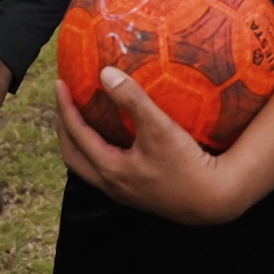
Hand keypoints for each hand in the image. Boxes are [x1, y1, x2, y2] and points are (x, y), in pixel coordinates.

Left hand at [53, 68, 233, 224]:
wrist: (214, 200)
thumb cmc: (187, 164)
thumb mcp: (159, 127)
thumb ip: (132, 99)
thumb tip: (105, 73)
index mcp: (110, 168)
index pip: (75, 133)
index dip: (65, 107)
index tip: (60, 84)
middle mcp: (111, 184)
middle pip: (71, 154)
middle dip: (64, 127)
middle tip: (65, 102)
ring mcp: (122, 192)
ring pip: (86, 166)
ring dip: (79, 141)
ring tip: (83, 118)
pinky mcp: (136, 194)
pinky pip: (103, 170)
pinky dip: (96, 151)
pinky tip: (111, 138)